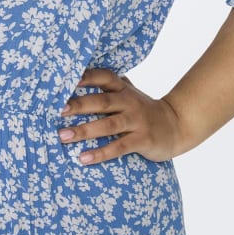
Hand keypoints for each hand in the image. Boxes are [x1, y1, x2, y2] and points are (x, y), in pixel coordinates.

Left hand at [57, 67, 182, 164]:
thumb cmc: (143, 110)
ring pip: (108, 125)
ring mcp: (136, 120)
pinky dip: (101, 153)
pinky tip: (84, 158)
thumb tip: (77, 81)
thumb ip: (108, 88)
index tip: (65, 80)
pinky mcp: (142, 139)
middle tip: (57, 110)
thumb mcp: (128, 94)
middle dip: (78, 105)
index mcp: (123, 88)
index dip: (85, 77)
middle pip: (101, 101)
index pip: (103, 76)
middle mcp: (129, 101)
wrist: (176, 125)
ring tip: (63, 136)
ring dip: (84, 131)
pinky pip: (119, 147)